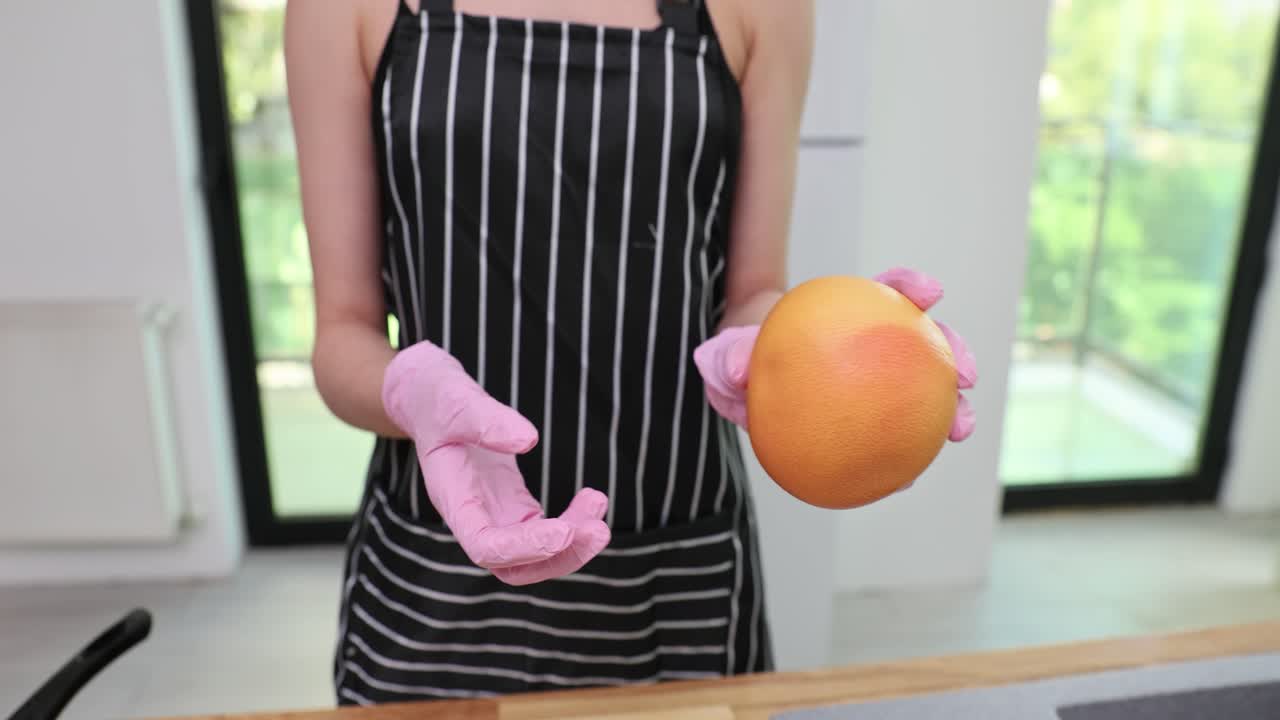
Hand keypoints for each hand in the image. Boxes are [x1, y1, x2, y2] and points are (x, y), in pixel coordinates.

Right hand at [382, 341, 609, 584]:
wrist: (430, 399)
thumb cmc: (437, 399)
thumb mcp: (456, 399)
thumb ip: (488, 419)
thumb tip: (529, 440)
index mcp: (453, 499)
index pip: (485, 547)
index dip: (524, 548)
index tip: (565, 531)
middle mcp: (473, 518)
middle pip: (513, 567)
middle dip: (559, 557)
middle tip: (599, 530)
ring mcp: (494, 515)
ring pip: (532, 557)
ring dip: (572, 546)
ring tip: (599, 506)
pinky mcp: (512, 505)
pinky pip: (544, 532)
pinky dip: (573, 525)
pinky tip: (593, 500)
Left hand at [693, 269, 976, 441]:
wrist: (738, 380)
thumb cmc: (735, 357)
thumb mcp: (724, 354)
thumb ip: (730, 357)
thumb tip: (742, 369)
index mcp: (844, 316)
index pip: (885, 292)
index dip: (908, 287)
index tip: (930, 292)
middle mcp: (871, 344)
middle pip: (924, 339)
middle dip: (954, 352)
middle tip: (965, 374)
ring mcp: (877, 380)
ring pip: (926, 389)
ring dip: (952, 408)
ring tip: (960, 429)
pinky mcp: (870, 419)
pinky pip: (892, 438)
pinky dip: (904, 455)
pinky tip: (907, 477)